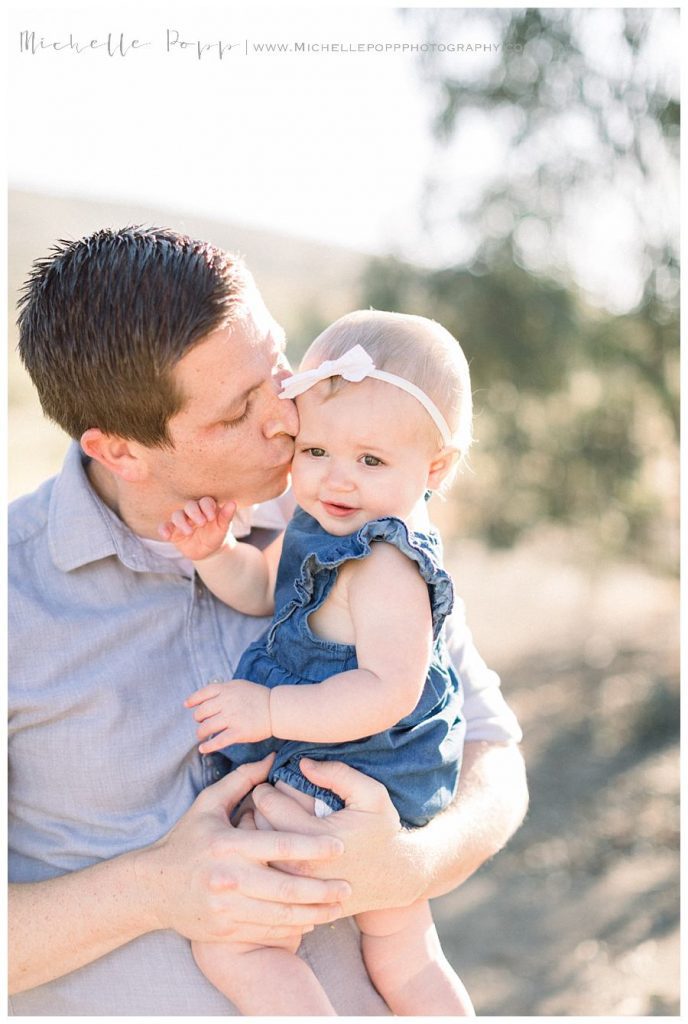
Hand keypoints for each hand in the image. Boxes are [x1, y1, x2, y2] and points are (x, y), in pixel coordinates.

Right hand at [135, 755, 350, 944]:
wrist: (152, 888)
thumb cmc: (186, 840)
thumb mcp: (208, 804)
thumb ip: (241, 781)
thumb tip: (271, 757)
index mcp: (226, 844)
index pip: (277, 846)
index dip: (311, 847)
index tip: (340, 846)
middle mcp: (227, 877)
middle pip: (284, 886)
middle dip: (321, 889)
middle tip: (349, 885)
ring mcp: (225, 907)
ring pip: (279, 914)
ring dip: (313, 912)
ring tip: (339, 907)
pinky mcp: (224, 930)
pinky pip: (266, 931)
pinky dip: (292, 928)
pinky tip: (312, 921)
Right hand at [158, 496, 235, 561]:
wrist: (209, 551)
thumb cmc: (217, 535)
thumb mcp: (223, 528)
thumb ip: (226, 516)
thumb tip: (233, 503)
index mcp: (206, 508)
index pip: (205, 501)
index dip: (207, 507)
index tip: (211, 517)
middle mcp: (192, 512)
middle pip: (189, 506)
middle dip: (194, 513)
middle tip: (201, 523)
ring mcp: (182, 521)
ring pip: (176, 515)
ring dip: (181, 522)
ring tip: (189, 532)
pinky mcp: (173, 531)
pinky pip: (164, 527)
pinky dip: (163, 530)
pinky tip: (166, 536)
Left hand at [185, 679, 271, 750]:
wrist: (277, 709)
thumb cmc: (259, 697)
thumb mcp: (240, 686)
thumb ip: (224, 690)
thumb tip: (206, 698)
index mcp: (227, 689)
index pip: (203, 693)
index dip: (193, 700)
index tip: (187, 705)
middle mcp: (227, 702)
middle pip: (202, 712)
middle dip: (199, 719)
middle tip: (202, 723)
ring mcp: (232, 717)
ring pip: (206, 727)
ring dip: (201, 733)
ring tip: (202, 736)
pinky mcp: (238, 732)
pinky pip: (218, 741)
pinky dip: (208, 746)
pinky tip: (203, 749)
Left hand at [251, 759, 424, 916]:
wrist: (396, 879)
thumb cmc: (382, 832)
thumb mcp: (371, 795)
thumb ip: (337, 774)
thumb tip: (303, 764)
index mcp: (315, 836)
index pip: (267, 803)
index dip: (266, 787)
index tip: (275, 784)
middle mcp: (299, 865)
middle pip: (254, 826)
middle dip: (258, 808)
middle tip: (271, 800)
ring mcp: (295, 886)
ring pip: (255, 852)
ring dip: (257, 832)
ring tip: (273, 820)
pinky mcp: (295, 899)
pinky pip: (265, 872)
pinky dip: (264, 856)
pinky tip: (278, 845)